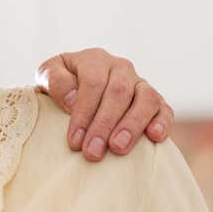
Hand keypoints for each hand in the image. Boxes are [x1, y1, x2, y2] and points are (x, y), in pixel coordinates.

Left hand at [36, 48, 172, 161]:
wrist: (77, 90)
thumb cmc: (61, 86)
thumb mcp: (47, 76)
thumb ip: (55, 82)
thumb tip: (74, 100)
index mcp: (94, 59)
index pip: (93, 83)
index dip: (84, 113)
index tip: (74, 141)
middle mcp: (121, 68)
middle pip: (118, 92)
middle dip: (104, 124)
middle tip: (93, 152)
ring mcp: (141, 84)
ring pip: (146, 98)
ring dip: (132, 125)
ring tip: (118, 148)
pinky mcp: (156, 102)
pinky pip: (165, 109)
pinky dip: (163, 122)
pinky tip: (154, 137)